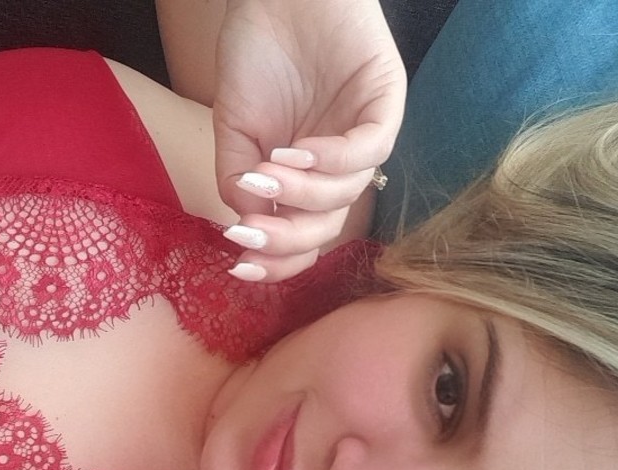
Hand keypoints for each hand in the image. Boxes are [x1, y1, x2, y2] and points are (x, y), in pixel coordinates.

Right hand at [214, 0, 405, 280]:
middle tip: (250, 232)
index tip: (240, 266)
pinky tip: (294, 153)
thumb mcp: (232, 129)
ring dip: (302, 194)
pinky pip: (370, 149)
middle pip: (328, 226)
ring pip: (347, 193)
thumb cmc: (255, 54)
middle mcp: (339, 164)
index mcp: (306, 176)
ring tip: (265, 172)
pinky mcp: (385, 102)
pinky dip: (332, 160)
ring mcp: (364, 135)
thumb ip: (237, 180)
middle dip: (288, 238)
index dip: (278, 260)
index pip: (304, 236)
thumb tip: (247, 228)